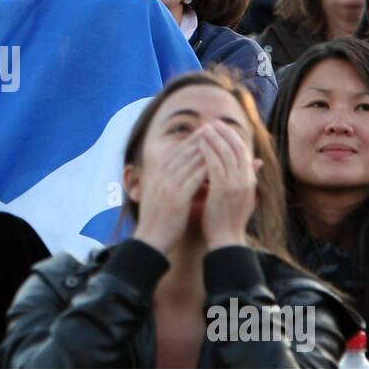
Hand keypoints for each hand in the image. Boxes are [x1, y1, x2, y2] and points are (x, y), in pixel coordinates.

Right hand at [133, 137, 207, 255]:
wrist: (150, 241)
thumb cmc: (157, 223)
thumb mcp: (159, 198)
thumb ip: (168, 185)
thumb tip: (179, 177)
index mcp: (157, 177)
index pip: (175, 152)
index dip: (189, 140)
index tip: (202, 131)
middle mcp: (161, 178)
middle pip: (183, 152)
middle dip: (199, 138)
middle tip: (212, 126)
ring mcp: (168, 187)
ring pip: (189, 162)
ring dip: (205, 149)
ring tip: (218, 138)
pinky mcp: (177, 198)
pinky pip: (194, 179)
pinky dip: (205, 169)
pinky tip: (217, 162)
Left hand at [194, 124, 260, 250]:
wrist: (226, 241)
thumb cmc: (229, 220)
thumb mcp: (244, 197)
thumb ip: (249, 178)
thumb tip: (258, 162)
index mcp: (250, 181)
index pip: (243, 152)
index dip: (233, 137)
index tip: (221, 127)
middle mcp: (246, 180)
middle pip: (236, 148)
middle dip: (224, 133)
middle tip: (212, 122)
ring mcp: (236, 185)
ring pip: (226, 154)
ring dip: (215, 139)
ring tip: (204, 128)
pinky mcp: (223, 190)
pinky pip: (215, 165)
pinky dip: (208, 152)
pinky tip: (200, 144)